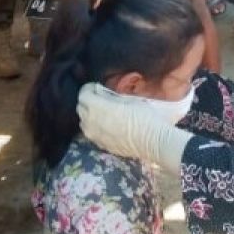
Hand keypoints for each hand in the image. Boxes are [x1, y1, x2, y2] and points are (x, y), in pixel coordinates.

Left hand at [77, 83, 191, 172]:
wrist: (153, 141)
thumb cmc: (144, 117)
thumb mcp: (128, 100)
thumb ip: (110, 97)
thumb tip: (102, 94)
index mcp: (97, 108)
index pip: (83, 95)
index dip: (89, 89)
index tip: (96, 87)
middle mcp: (91, 123)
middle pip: (80, 108)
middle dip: (87, 102)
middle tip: (99, 98)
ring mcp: (95, 136)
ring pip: (84, 123)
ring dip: (89, 116)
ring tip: (102, 113)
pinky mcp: (101, 145)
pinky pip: (92, 133)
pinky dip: (95, 127)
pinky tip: (107, 125)